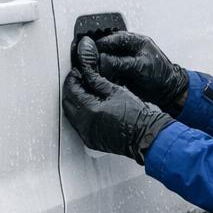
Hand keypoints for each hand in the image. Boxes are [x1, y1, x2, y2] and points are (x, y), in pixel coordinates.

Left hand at [62, 37, 174, 163]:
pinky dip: (80, 115)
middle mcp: (85, 124)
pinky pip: (79, 125)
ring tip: (84, 93)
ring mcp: (87, 134)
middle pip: (67, 102)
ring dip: (74, 103)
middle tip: (79, 81)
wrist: (145, 135)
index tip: (77, 72)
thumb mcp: (116, 91)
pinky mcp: (91, 140)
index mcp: (90, 110)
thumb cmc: (136, 115)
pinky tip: (89, 108)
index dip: (73, 79)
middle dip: (71, 90)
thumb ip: (97, 80)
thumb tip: (86, 71)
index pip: (71, 90)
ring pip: (71, 115)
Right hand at [92, 31, 188, 113]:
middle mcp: (128, 49)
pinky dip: (102, 73)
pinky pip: (108, 70)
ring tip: (90, 69)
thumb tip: (102, 60)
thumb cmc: (161, 75)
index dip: (100, 44)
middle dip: (97, 54)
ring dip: (99, 64)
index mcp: (135, 41)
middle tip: (87, 60)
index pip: (113, 38)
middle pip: (106, 48)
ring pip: (105, 59)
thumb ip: (120, 62)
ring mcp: (124, 61)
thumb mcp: (140, 66)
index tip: (89, 49)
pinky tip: (98, 76)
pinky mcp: (121, 72)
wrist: (167, 91)